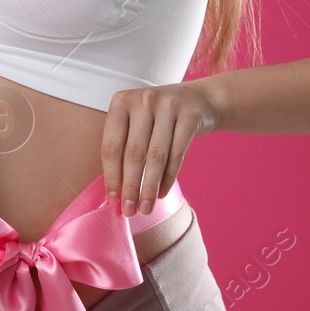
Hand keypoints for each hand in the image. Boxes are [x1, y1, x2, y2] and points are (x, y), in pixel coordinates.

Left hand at [101, 81, 222, 217]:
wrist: (198, 99)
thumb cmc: (158, 118)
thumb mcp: (137, 123)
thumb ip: (124, 148)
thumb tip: (114, 192)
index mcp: (121, 101)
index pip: (112, 145)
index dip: (111, 175)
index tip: (112, 199)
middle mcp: (143, 100)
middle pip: (133, 153)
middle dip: (130, 186)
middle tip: (129, 211)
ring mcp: (168, 105)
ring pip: (156, 156)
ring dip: (149, 187)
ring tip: (145, 208)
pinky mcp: (190, 115)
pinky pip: (178, 154)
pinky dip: (168, 178)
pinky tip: (161, 193)